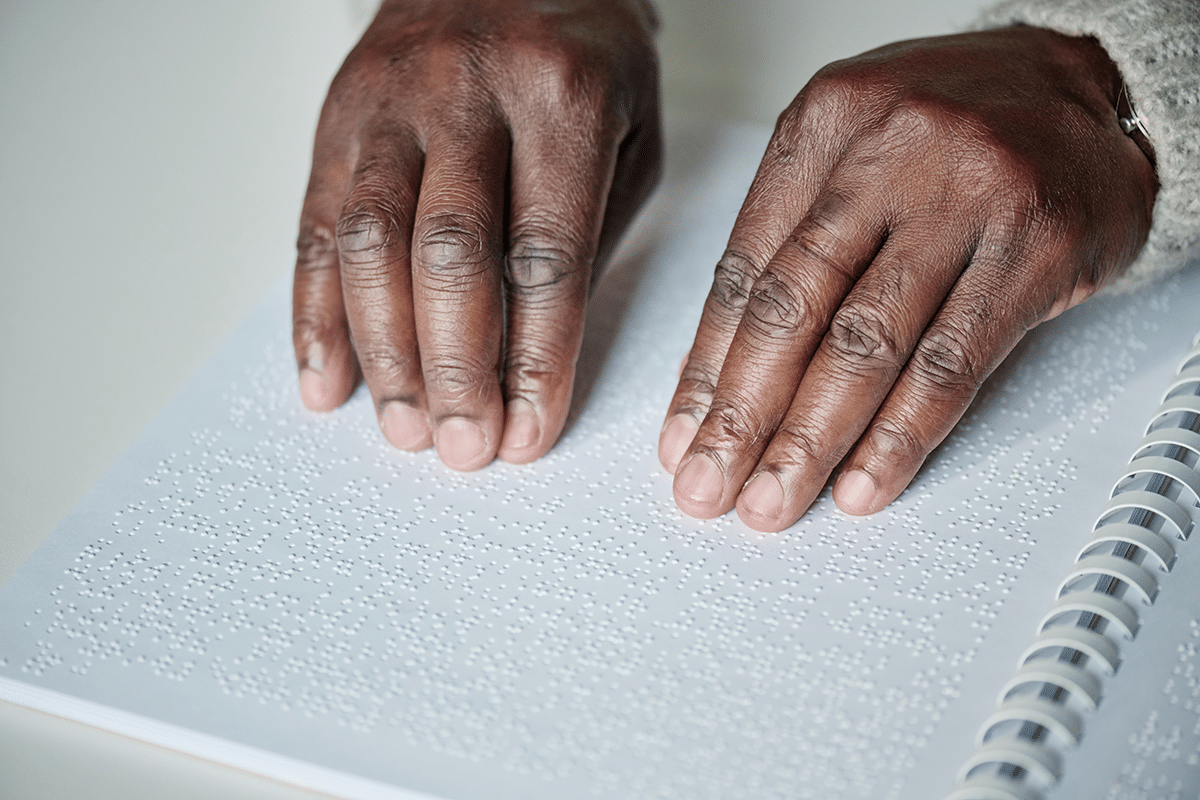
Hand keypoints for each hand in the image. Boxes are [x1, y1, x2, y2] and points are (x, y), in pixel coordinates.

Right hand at [293, 0, 660, 469]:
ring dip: (382, 353)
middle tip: (462, 447)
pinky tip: (327, 376)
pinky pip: (314, 224)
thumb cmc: (581, 58)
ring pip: (369, 244)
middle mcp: (466, 91)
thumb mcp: (628, 133)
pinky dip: (315, 313)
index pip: (545, 254)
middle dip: (453, 369)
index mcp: (561, 97)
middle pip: (449, 255)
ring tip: (402, 428)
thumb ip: (588, 236)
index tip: (528, 430)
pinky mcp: (337, 116)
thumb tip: (532, 359)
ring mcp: (389, 100)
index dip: (535, 358)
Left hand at [659, 27, 1157, 531]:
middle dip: (741, 415)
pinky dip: (900, 436)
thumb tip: (717, 370)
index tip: (682, 437)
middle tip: (709, 485)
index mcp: (824, 125)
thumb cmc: (958, 127)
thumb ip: (787, 244)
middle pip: (793, 309)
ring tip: (771, 500)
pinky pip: (952, 363)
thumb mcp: (852, 151)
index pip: (744, 270)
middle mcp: (888, 153)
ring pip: (865, 345)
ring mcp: (966, 197)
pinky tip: (861, 483)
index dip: (706, 368)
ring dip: (808, 440)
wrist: (1095, 88)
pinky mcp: (1035, 247)